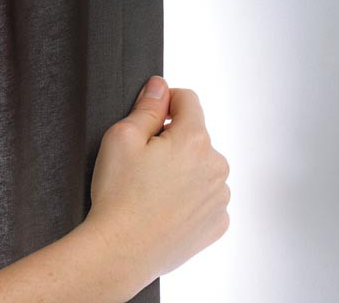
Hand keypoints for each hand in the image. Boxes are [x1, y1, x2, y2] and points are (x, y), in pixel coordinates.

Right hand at [83, 76, 230, 291]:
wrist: (121, 252)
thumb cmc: (119, 197)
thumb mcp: (121, 137)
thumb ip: (147, 107)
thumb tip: (160, 86)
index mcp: (195, 140)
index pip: (188, 100)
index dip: (165, 103)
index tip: (151, 118)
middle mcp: (216, 166)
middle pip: (196, 136)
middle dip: (173, 141)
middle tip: (144, 163)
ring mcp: (220, 198)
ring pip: (202, 167)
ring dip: (183, 170)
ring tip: (152, 190)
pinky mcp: (217, 223)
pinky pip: (205, 198)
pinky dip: (189, 198)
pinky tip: (164, 208)